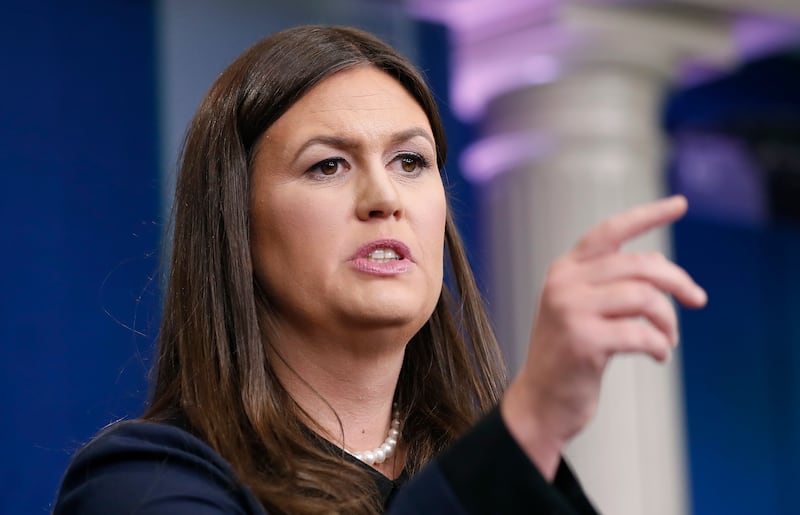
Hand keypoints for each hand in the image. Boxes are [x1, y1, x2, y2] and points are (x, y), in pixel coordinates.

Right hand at [501, 195, 706, 478]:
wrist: (541, 402)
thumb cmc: (570, 355)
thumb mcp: (584, 309)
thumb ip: (612, 283)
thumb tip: (664, 268)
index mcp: (564, 270)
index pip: (610, 231)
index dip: (648, 215)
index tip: (680, 204)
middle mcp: (564, 283)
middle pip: (639, 265)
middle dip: (677, 282)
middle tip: (697, 300)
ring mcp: (571, 310)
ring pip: (645, 298)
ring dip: (668, 321)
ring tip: (669, 338)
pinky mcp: (584, 340)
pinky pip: (641, 333)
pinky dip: (660, 345)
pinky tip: (659, 354)